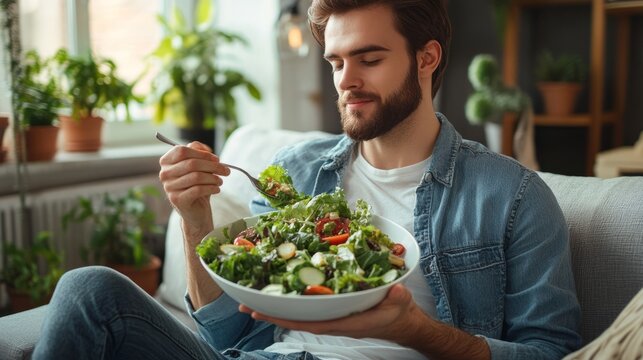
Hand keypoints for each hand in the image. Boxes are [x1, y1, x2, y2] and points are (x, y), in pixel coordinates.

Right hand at [159, 141, 230, 239]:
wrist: (196, 211)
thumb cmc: (197, 185)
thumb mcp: (199, 166)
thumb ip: (198, 153)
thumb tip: (206, 150)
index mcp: (166, 162)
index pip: (182, 150)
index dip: (202, 153)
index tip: (216, 159)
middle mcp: (164, 174)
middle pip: (191, 163)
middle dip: (213, 166)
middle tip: (226, 170)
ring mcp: (169, 188)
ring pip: (196, 176)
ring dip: (213, 178)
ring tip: (220, 181)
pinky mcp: (177, 200)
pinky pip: (198, 189)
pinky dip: (211, 188)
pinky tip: (217, 189)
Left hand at [239, 284, 425, 344]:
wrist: (404, 322)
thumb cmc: (400, 312)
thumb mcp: (400, 301)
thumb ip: (397, 295)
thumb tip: (395, 288)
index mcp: (346, 323)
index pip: (310, 322)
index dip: (285, 317)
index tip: (261, 311)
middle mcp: (334, 321)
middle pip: (297, 319)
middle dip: (271, 312)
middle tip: (244, 305)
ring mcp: (333, 317)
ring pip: (300, 314)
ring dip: (278, 308)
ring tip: (253, 300)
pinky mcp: (335, 310)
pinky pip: (309, 308)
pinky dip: (293, 302)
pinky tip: (282, 294)